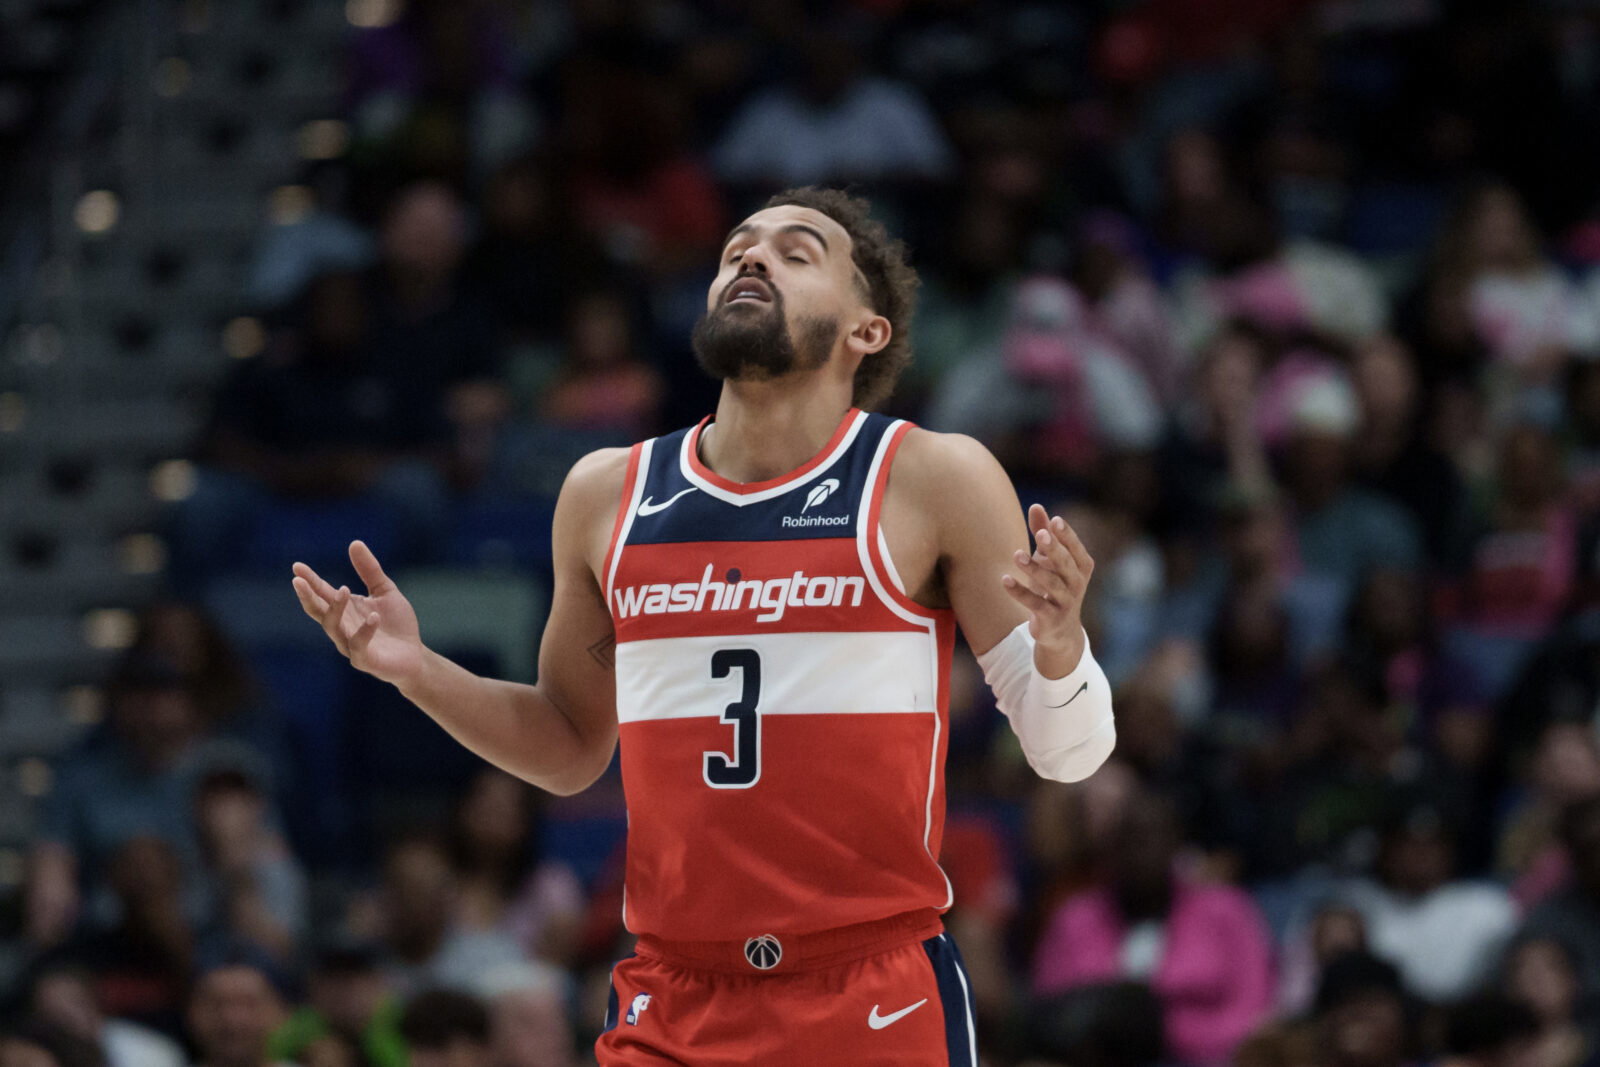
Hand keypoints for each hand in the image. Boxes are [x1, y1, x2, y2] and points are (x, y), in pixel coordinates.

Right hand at [291, 541, 423, 685]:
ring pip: (333, 627)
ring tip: (344, 590)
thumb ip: (369, 570)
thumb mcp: (384, 591)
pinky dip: (365, 630)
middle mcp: (342, 627)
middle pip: (318, 611)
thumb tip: (354, 542)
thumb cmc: (396, 624)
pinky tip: (374, 616)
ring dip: (335, 608)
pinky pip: (359, 645)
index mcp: (344, 610)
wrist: (415, 655)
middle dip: (307, 596)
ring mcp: (350, 645)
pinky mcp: (364, 659)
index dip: (309, 581)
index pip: (322, 594)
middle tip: (298, 580)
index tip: (296, 566)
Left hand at [1001, 503, 1094, 674]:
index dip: (1066, 535)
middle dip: (1054, 549)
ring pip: (1051, 584)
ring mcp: (1065, 602)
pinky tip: (1005, 580)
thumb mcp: (1049, 560)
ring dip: (1034, 569)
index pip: (1075, 548)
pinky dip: (1020, 592)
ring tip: (1016, 555)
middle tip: (1040, 534)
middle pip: (1066, 564)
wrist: (1060, 630)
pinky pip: (1035, 604)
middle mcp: (1077, 583)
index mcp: (1081, 566)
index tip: (1054, 520)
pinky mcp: (1050, 618)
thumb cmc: (1055, 584)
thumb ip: (1043, 533)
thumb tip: (1036, 506)